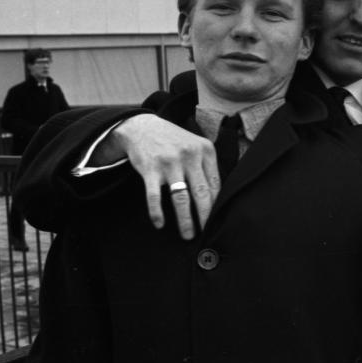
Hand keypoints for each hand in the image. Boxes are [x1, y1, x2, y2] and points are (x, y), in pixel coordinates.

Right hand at [111, 114, 219, 238]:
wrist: (143, 127)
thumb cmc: (174, 142)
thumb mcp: (196, 146)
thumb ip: (207, 167)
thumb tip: (218, 198)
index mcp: (205, 150)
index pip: (216, 184)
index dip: (217, 205)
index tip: (218, 220)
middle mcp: (189, 155)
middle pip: (202, 193)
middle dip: (205, 217)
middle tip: (207, 233)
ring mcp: (169, 162)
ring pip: (180, 198)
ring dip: (185, 220)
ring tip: (188, 235)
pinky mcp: (150, 169)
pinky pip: (154, 197)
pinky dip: (157, 213)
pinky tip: (160, 224)